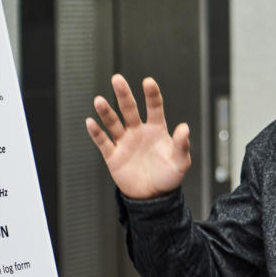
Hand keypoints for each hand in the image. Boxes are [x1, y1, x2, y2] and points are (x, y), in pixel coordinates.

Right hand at [86, 74, 190, 199]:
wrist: (152, 197)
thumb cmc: (168, 177)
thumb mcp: (180, 162)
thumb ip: (182, 145)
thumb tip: (185, 128)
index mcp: (156, 130)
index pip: (154, 108)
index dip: (151, 95)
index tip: (148, 82)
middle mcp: (138, 132)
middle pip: (129, 109)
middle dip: (124, 94)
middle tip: (117, 79)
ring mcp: (124, 142)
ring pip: (113, 123)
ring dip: (106, 112)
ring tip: (99, 101)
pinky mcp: (113, 155)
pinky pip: (103, 141)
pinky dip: (96, 132)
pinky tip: (91, 122)